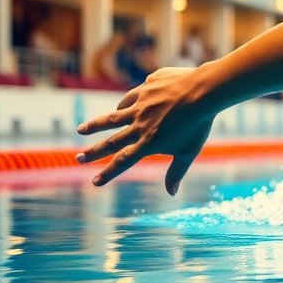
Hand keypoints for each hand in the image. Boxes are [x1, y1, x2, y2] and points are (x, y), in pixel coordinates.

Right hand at [76, 67, 213, 193]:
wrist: (204, 91)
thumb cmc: (199, 124)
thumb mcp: (188, 151)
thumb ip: (176, 172)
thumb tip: (171, 193)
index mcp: (150, 142)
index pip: (124, 161)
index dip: (108, 173)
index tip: (94, 182)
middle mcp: (140, 125)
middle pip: (112, 142)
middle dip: (94, 152)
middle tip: (78, 159)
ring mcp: (141, 105)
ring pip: (112, 118)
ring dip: (95, 125)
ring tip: (81, 130)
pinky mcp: (145, 89)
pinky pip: (131, 98)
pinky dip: (124, 105)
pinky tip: (120, 108)